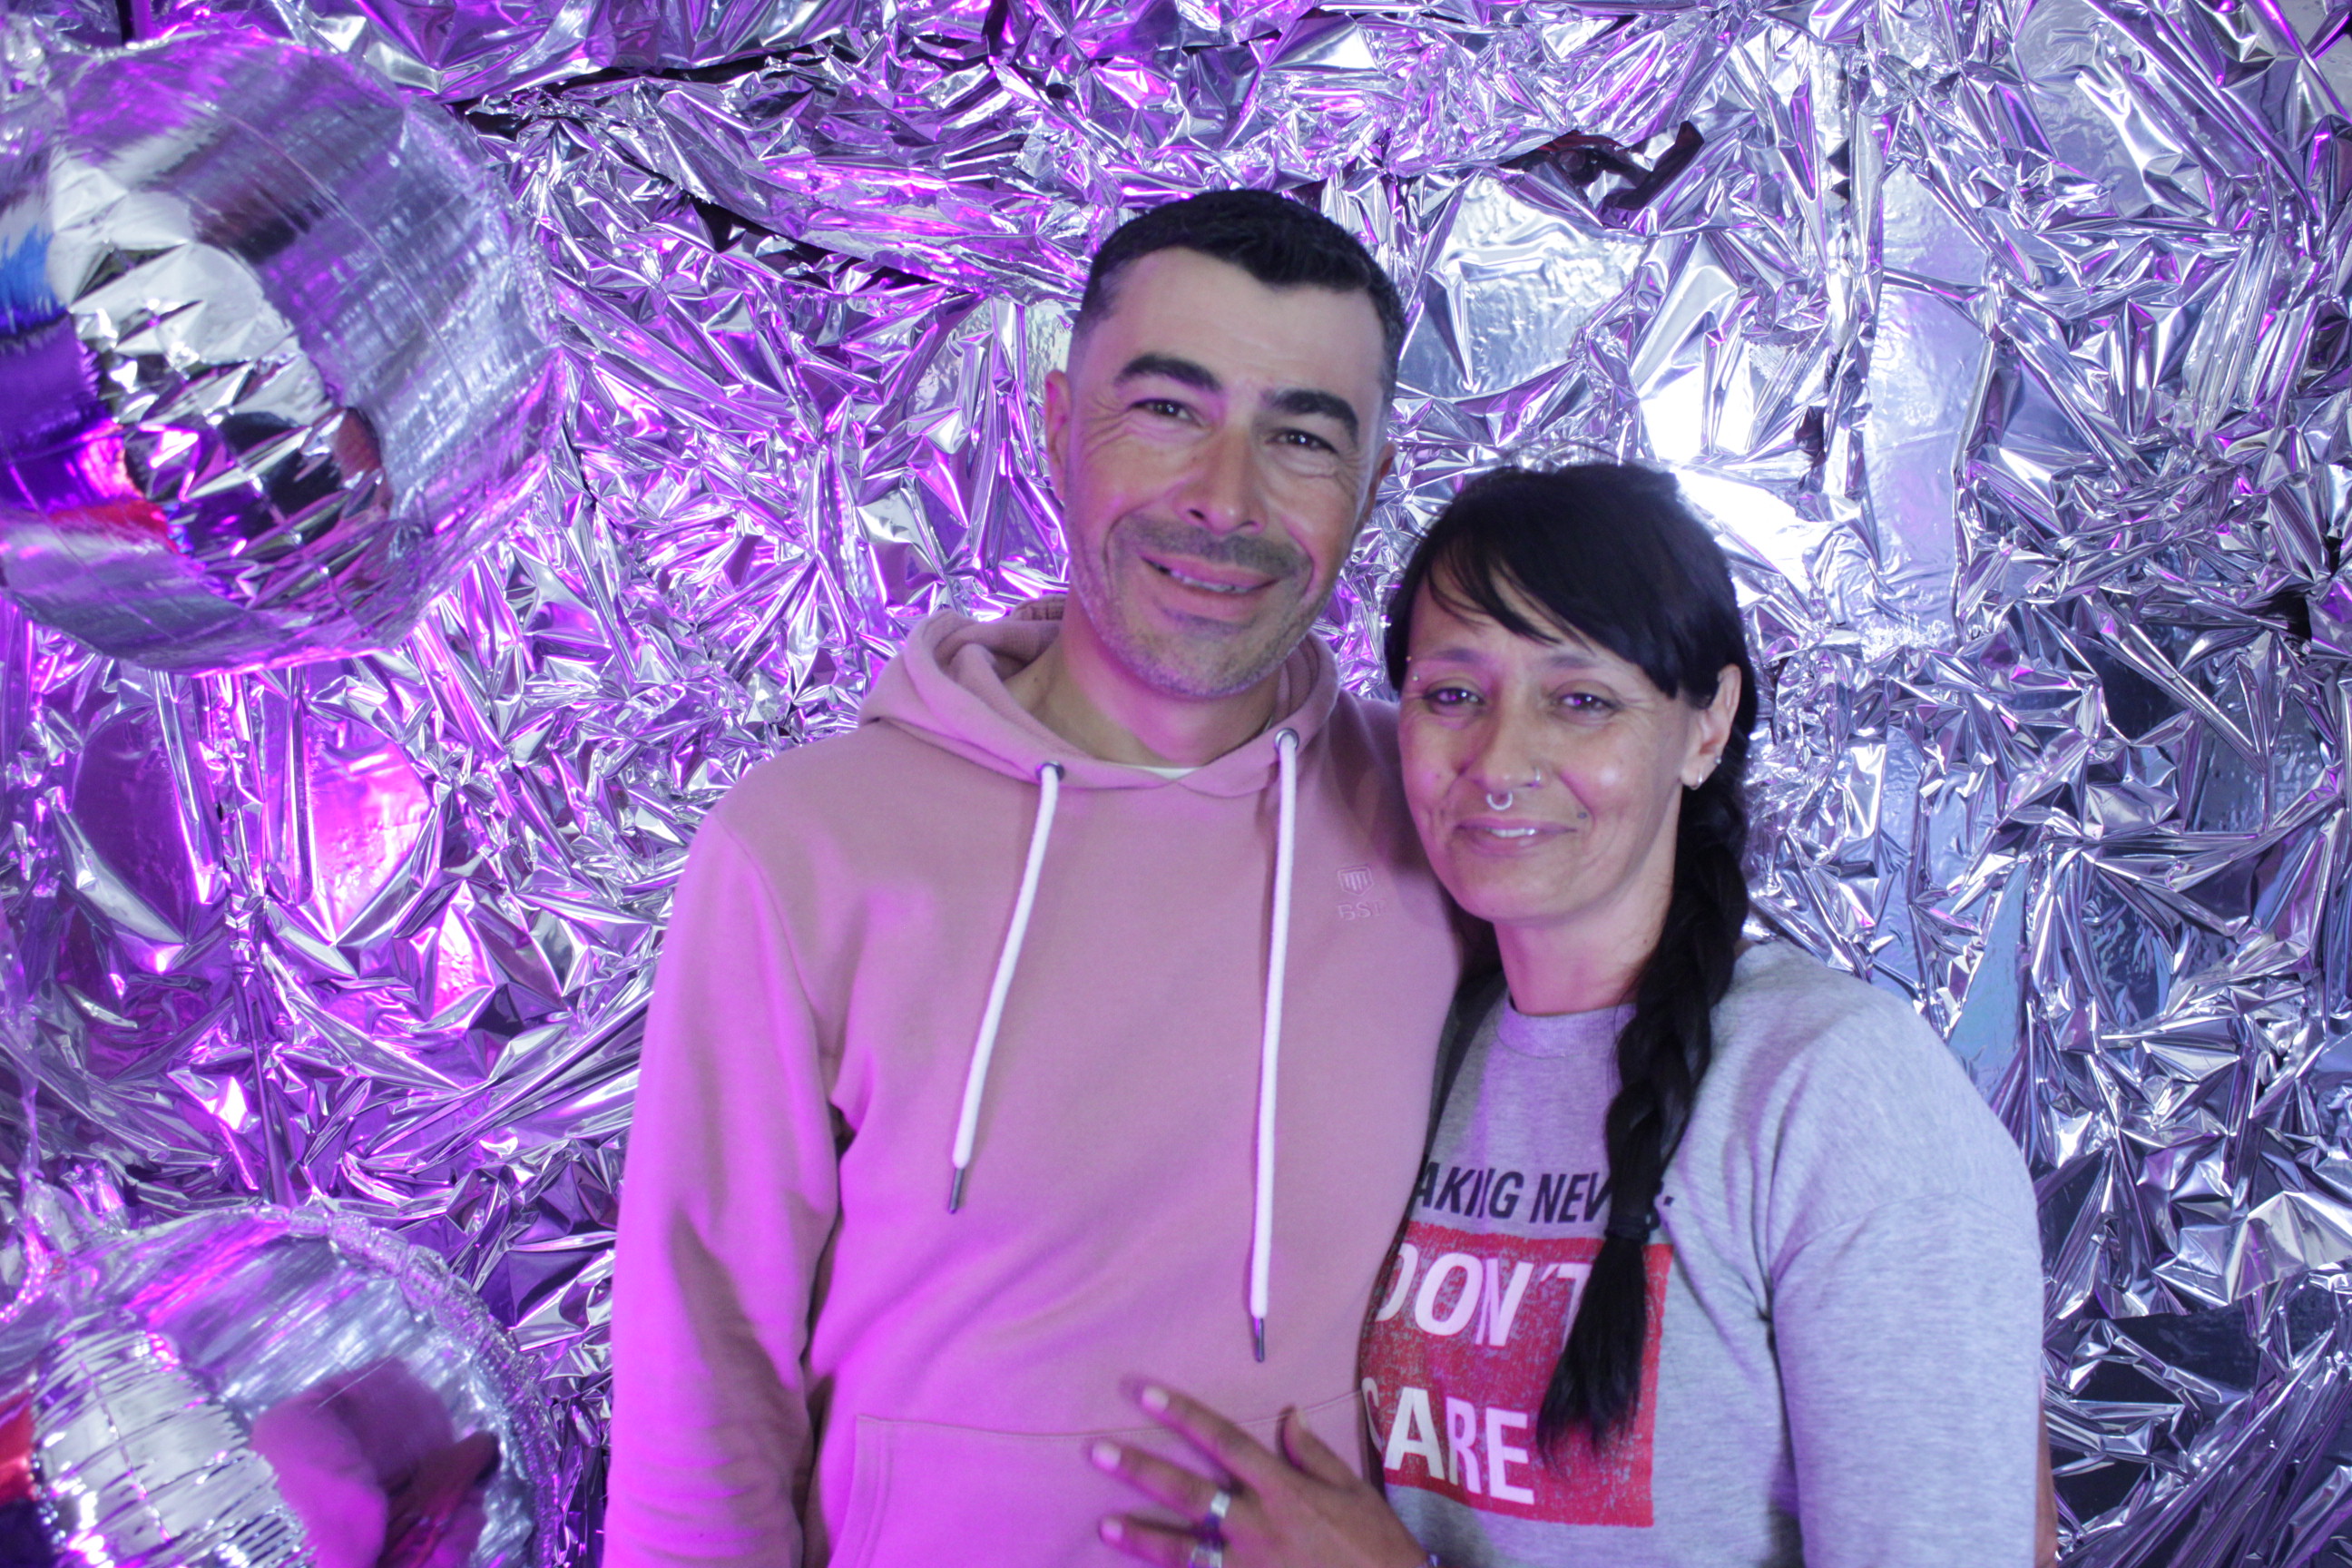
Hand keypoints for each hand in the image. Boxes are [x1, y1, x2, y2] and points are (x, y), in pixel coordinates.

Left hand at [1091, 1384, 1429, 1567]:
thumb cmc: (1377, 1546)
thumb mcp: (1354, 1490)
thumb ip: (1314, 1454)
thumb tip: (1288, 1415)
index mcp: (1283, 1489)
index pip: (1224, 1441)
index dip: (1183, 1416)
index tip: (1145, 1396)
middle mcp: (1258, 1524)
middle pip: (1188, 1491)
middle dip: (1141, 1470)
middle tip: (1098, 1452)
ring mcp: (1250, 1566)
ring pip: (1184, 1549)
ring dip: (1142, 1536)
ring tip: (1106, 1525)